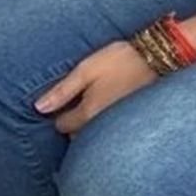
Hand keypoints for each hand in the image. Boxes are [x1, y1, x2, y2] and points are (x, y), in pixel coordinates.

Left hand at [36, 41, 155, 135]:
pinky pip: (111, 131)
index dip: (56, 115)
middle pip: (77, 136)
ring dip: (87, 127)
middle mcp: (103, 126)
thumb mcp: (85, 70)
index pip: (62, 126)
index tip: (58, 103)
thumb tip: (38, 108)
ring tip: (88, 107)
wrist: (157, 59)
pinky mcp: (132, 123)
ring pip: (95, 135)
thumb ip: (62, 91)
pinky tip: (106, 108)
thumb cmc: (118, 61)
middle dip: (71, 125)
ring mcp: (119, 127)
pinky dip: (104, 125)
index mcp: (89, 113)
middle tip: (70, 106)